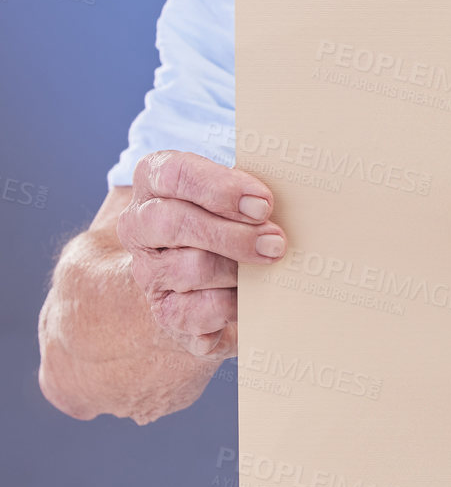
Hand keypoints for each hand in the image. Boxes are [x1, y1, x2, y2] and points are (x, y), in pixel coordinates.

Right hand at [115, 150, 284, 359]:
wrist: (218, 273)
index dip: (222, 188)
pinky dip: (230, 305)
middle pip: (175, 223)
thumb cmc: (235, 216)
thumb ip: (249, 193)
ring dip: (237, 270)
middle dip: (234, 234)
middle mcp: (139, 224)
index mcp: (154, 180)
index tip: (263, 203)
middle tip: (275, 242)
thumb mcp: (238, 193)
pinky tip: (247, 297)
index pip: (176, 174)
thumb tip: (273, 206)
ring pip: (189, 268)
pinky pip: (195, 312)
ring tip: (267, 265)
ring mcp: (146, 269)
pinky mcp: (162, 310)